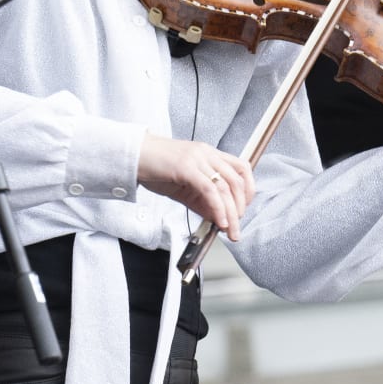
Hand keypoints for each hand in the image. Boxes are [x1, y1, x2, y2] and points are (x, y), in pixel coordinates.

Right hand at [137, 136, 256, 240]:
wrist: (134, 156)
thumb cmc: (156, 168)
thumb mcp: (185, 185)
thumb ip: (202, 200)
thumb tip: (218, 218)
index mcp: (209, 154)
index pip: (242, 168)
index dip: (248, 190)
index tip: (243, 209)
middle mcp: (207, 153)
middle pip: (237, 181)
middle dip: (241, 208)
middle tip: (237, 228)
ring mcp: (197, 159)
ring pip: (226, 187)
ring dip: (231, 213)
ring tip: (230, 229)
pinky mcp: (186, 167)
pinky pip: (209, 190)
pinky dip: (217, 208)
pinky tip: (219, 221)